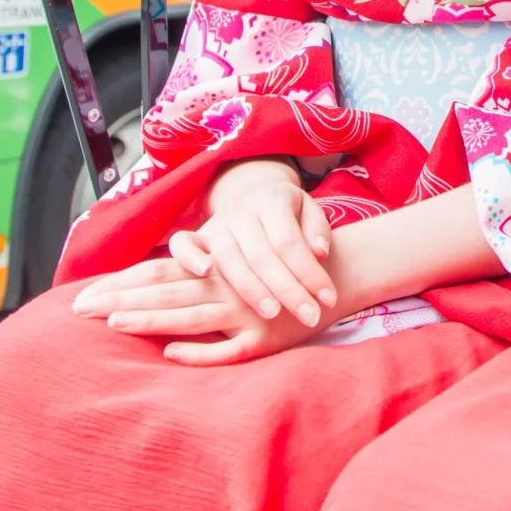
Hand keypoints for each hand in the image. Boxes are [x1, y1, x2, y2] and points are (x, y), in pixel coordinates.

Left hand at [70, 257, 321, 364]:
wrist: (336, 276)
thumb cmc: (278, 271)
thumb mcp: (236, 265)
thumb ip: (198, 272)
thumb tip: (147, 285)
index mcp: (213, 268)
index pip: (156, 275)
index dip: (119, 285)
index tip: (79, 298)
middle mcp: (223, 287)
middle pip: (164, 292)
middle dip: (120, 301)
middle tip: (78, 310)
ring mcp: (243, 313)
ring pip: (190, 316)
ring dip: (151, 319)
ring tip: (116, 323)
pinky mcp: (262, 340)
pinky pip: (227, 350)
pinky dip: (200, 351)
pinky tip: (173, 353)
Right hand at [169, 158, 336, 330]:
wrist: (254, 195)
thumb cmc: (289, 215)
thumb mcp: (310, 212)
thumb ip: (317, 231)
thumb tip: (320, 254)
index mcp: (272, 199)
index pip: (290, 241)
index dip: (310, 273)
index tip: (328, 299)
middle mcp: (241, 210)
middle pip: (262, 254)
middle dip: (288, 290)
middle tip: (309, 316)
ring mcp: (216, 222)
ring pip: (229, 258)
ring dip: (251, 289)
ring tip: (274, 314)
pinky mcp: (197, 235)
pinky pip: (182, 244)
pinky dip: (189, 258)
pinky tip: (206, 275)